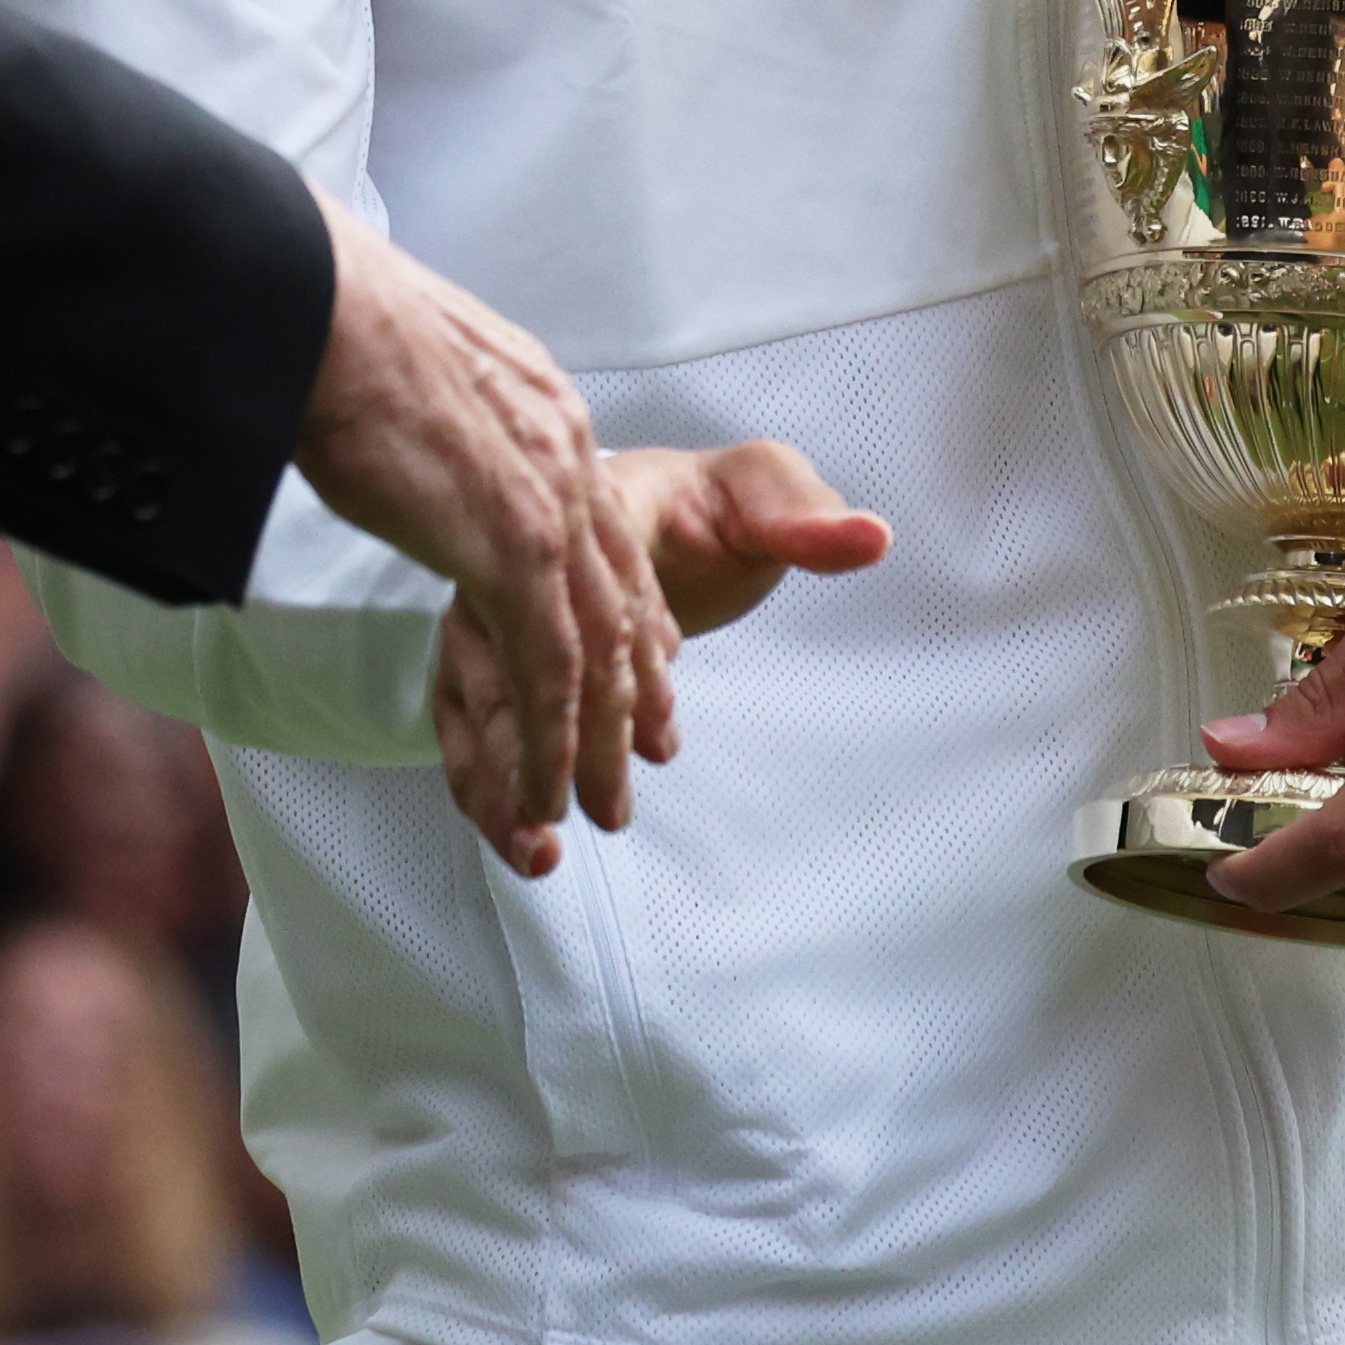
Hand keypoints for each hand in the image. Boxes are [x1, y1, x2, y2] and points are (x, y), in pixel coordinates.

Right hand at [290, 214, 669, 878]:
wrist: (321, 308)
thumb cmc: (336, 323)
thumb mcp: (423, 364)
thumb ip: (450, 410)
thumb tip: (423, 413)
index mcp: (548, 412)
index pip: (611, 531)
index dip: (635, 605)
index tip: (654, 662)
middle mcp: (569, 458)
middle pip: (623, 600)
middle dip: (639, 690)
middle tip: (652, 758)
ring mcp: (548, 507)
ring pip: (598, 652)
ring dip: (603, 744)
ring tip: (603, 812)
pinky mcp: (511, 551)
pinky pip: (550, 672)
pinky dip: (554, 743)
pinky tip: (549, 794)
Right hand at [429, 442, 887, 811]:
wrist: (673, 515)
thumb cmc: (715, 503)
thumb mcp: (767, 491)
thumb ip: (807, 518)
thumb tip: (871, 539)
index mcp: (591, 512)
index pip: (594, 597)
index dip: (622, 676)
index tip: (659, 744)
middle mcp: (529, 562)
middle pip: (517, 659)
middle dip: (530, 749)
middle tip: (561, 819)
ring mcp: (501, 613)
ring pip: (478, 702)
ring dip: (496, 782)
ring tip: (535, 852)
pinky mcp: (496, 659)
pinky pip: (473, 723)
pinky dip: (487, 783)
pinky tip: (521, 838)